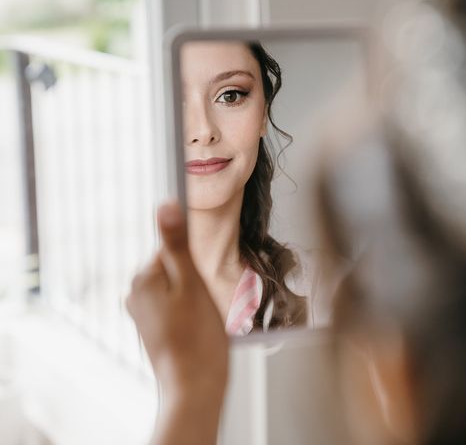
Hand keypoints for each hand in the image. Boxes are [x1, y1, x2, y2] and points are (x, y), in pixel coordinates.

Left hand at [126, 200, 227, 443]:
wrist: (194, 386)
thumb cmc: (197, 336)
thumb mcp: (191, 282)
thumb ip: (177, 244)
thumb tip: (166, 204)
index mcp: (143, 278)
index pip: (172, 249)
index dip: (194, 263)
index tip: (202, 282)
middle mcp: (135, 294)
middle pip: (175, 268)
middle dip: (195, 280)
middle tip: (205, 305)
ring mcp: (142, 313)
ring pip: (177, 288)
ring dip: (194, 298)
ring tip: (202, 319)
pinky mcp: (153, 328)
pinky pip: (175, 306)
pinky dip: (189, 313)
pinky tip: (197, 328)